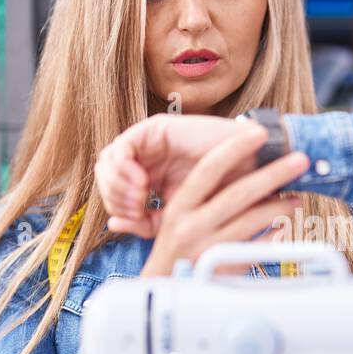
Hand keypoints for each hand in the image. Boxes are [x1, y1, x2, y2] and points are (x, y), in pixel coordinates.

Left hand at [95, 113, 261, 224]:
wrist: (247, 170)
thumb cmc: (219, 195)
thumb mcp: (176, 216)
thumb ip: (146, 223)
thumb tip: (112, 225)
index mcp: (148, 179)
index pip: (112, 193)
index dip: (118, 209)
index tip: (136, 218)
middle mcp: (145, 159)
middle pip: (105, 177)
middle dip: (115, 196)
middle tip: (136, 207)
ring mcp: (147, 143)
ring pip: (107, 162)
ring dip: (118, 183)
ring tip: (140, 196)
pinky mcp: (153, 128)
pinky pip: (121, 147)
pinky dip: (124, 167)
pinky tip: (143, 181)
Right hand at [110, 127, 309, 276]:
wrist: (161, 297)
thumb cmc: (173, 254)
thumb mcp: (176, 222)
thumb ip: (202, 201)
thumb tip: (240, 174)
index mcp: (179, 209)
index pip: (208, 171)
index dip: (234, 149)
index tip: (258, 133)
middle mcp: (191, 228)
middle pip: (239, 194)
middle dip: (273, 174)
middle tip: (299, 160)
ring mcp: (209, 250)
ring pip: (253, 221)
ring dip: (280, 206)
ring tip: (297, 198)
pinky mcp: (224, 271)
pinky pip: (257, 249)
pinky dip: (274, 238)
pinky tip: (284, 228)